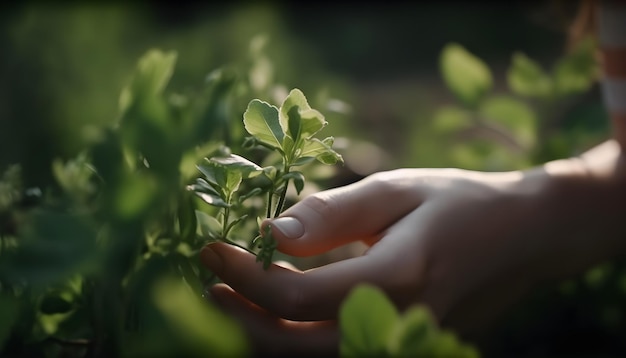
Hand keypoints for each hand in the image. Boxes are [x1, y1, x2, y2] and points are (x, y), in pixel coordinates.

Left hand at [201, 141, 625, 355]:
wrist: (526, 236)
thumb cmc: (462, 202)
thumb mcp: (399, 188)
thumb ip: (334, 212)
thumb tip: (272, 233)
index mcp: (397, 277)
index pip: (297, 296)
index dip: (244, 276)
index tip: (212, 248)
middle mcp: (399, 323)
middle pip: (297, 346)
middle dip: (241, 319)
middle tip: (211, 282)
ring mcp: (406, 344)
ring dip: (266, 336)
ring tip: (234, 299)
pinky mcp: (408, 348)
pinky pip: (341, 353)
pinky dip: (300, 339)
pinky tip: (280, 312)